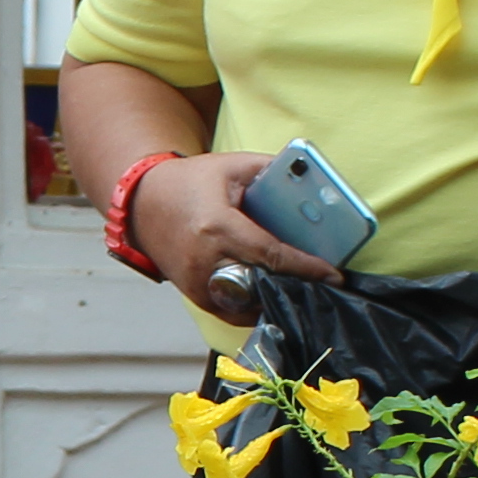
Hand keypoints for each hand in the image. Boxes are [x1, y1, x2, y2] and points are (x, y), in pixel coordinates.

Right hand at [132, 147, 335, 309]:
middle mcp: (206, 262)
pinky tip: (275, 295)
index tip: (334, 276)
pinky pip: (233, 311)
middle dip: (296, 288)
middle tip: (324, 287)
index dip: (306, 268)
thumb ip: (271, 170)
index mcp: (217, 228)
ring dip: (276, 299)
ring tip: (303, 291)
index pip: (271, 255)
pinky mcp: (195, 296)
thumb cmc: (189, 182)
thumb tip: (312, 183)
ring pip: (249, 305)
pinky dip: (256, 305)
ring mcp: (198, 284)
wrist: (143, 203)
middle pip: (263, 286)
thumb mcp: (231, 166)